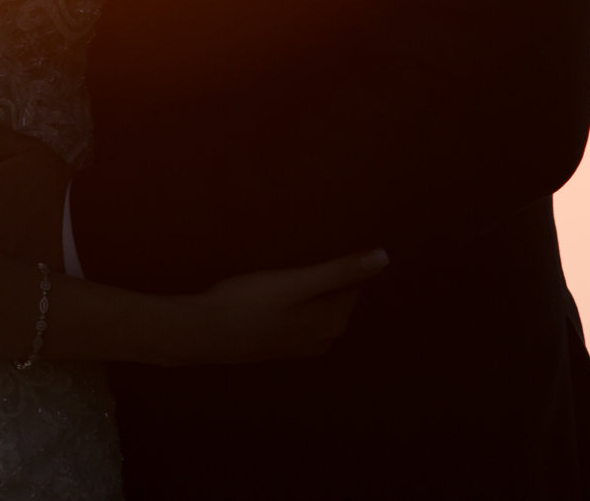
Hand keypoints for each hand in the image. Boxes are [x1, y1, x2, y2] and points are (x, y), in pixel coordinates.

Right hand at [172, 250, 390, 365]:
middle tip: (305, 254)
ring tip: (291, 271)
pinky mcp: (277, 345)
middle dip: (327, 277)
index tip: (327, 244)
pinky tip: (275, 294)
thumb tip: (385, 257)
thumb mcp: (298, 282)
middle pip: (336, 297)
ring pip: (315, 308)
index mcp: (332, 321)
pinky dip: (294, 304)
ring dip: (309, 290)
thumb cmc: (251, 301)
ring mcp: (299, 345)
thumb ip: (341, 270)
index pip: (353, 283)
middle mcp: (322, 338)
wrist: (204, 332)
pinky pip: (298, 319)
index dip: (342, 262)